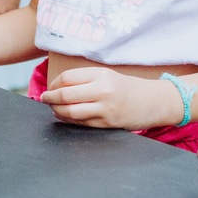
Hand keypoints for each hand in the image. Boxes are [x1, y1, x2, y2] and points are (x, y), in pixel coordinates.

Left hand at [38, 67, 177, 130]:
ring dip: (57, 111)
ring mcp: (105, 108)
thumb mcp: (108, 76)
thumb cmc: (127, 87)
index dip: (53, 84)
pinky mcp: (107, 123)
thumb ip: (85, 79)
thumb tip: (58, 86)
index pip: (68, 78)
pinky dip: (69, 120)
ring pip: (71, 111)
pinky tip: (64, 116)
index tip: (49, 87)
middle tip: (43, 99)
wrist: (153, 101)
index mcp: (101, 74)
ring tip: (53, 108)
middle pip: (65, 94)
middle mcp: (102, 90)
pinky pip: (82, 123)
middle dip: (50, 98)